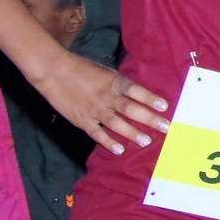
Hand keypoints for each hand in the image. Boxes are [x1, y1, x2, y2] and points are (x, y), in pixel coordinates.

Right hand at [32, 55, 173, 154]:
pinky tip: (119, 150)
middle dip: (150, 119)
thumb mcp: (104, 71)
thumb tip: (137, 94)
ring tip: (147, 141)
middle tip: (166, 128)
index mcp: (113, 82)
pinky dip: (108, 141)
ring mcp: (94, 109)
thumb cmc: (81, 69)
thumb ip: (119, 84)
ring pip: (116, 123)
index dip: (150, 98)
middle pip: (131, 109)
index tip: (165, 106)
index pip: (135, 91)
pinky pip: (97, 133)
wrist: (53, 71)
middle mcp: (106, 97)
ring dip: (132, 133)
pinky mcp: (81, 120)